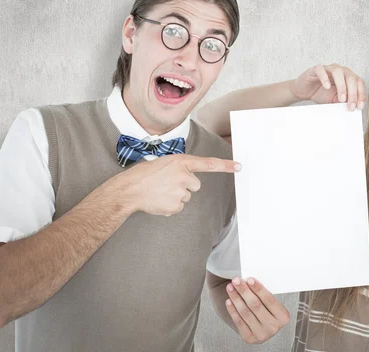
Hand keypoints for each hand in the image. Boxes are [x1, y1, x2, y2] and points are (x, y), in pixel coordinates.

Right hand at [120, 154, 240, 216]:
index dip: (225, 165)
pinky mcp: (175, 205)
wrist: (129, 190)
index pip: (208, 163)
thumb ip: (178, 168)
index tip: (239, 166)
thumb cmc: (144, 175)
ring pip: (186, 196)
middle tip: (167, 183)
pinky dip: (170, 205)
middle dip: (185, 185)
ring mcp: (180, 192)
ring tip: (160, 191)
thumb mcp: (163, 163)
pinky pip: (179, 207)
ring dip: (176, 195)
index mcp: (181, 162)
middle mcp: (183, 176)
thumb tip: (186, 177)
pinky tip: (159, 200)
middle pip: (195, 185)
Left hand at [225, 277, 289, 343]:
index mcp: (283, 316)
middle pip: (256, 305)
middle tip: (236, 280)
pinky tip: (229, 300)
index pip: (269, 300)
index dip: (258, 289)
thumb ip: (264, 295)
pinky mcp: (249, 338)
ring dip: (236, 298)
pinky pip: (238, 321)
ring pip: (245, 312)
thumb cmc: (265, 310)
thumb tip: (248, 281)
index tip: (249, 279)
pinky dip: (232, 309)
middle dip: (244, 291)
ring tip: (230, 288)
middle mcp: (273, 327)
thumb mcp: (270, 304)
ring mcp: (261, 334)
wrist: (259, 326)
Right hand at [290, 64, 365, 110]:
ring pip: (338, 72)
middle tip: (350, 105)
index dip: (361, 94)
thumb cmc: (321, 93)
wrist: (304, 91)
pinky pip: (321, 70)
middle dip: (353, 93)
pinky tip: (327, 87)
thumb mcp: (334, 100)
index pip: (358, 82)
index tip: (359, 106)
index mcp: (346, 77)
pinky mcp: (315, 69)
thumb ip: (343, 101)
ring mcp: (327, 68)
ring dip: (342, 86)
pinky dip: (325, 78)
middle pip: (350, 77)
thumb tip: (352, 105)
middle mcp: (339, 70)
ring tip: (341, 99)